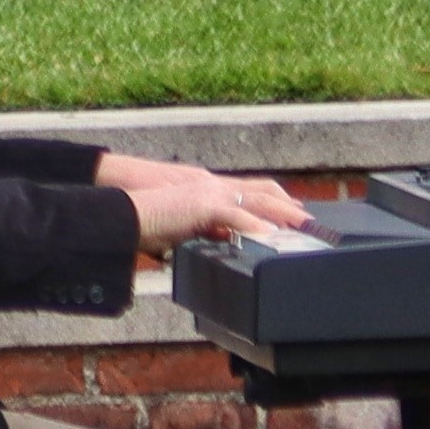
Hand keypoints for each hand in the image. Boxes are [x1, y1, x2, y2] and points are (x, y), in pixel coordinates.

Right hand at [98, 151, 311, 245]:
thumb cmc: (139, 218)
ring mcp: (208, 191)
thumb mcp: (176, 226)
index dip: (274, 200)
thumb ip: (198, 231)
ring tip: (304, 227)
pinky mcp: (203, 204)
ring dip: (284, 214)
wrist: (118, 208)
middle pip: (262, 190)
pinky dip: (257, 226)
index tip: (293, 213)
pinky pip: (238, 215)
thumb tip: (213, 244)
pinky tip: (271, 237)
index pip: (248, 189)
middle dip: (288, 206)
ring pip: (258, 199)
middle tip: (311, 221)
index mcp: (205, 188)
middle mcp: (211, 184)